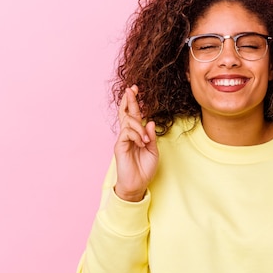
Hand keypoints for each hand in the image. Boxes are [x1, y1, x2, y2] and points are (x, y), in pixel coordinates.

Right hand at [113, 85, 158, 201]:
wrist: (137, 184)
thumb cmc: (145, 168)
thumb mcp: (153, 151)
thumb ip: (151, 136)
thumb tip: (149, 121)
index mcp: (136, 135)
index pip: (134, 115)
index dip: (134, 103)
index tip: (135, 90)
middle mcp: (128, 135)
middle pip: (126, 113)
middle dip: (129, 100)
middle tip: (132, 88)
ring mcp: (123, 140)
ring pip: (129, 122)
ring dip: (139, 128)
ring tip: (146, 141)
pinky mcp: (119, 146)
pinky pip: (127, 133)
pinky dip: (137, 135)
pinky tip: (142, 143)